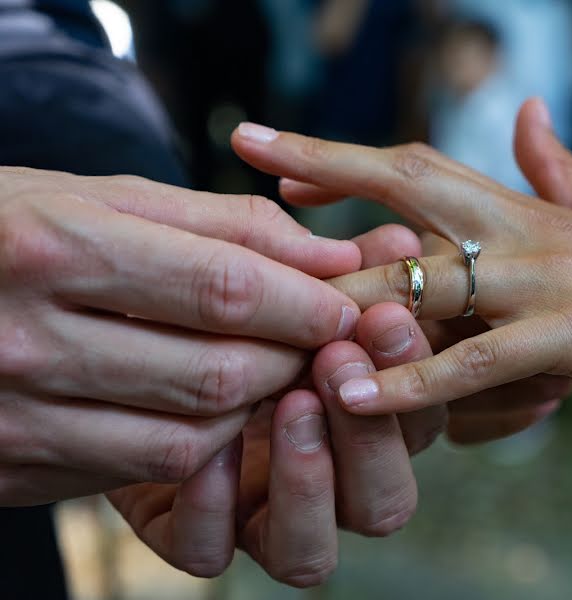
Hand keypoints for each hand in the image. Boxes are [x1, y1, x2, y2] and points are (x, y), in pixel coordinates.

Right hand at [0, 167, 360, 504]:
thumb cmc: (12, 229)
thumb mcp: (102, 197)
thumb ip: (224, 223)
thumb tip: (331, 254)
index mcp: (51, 246)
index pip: (224, 289)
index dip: (305, 302)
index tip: (345, 304)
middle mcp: (27, 340)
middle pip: (218, 374)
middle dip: (293, 360)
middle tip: (321, 341)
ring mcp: (16, 417)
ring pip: (190, 439)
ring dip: (255, 409)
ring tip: (271, 368)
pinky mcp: (17, 468)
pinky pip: (145, 469)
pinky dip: (202, 440)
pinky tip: (210, 402)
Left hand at [107, 224, 438, 584]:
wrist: (106, 328)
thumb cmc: (210, 297)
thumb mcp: (266, 267)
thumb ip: (330, 265)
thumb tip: (401, 243)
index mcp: (356, 417)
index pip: (415, 417)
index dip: (411, 374)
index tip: (385, 317)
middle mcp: (319, 477)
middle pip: (383, 504)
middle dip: (371, 436)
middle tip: (334, 361)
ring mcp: (256, 512)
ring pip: (311, 553)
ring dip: (310, 483)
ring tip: (291, 406)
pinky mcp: (189, 530)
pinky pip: (213, 550)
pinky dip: (214, 505)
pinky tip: (208, 444)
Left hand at [232, 102, 571, 416]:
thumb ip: (555, 168)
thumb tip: (524, 111)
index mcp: (529, 207)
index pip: (421, 164)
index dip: (344, 158)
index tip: (274, 154)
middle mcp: (531, 231)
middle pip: (412, 192)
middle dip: (326, 183)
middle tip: (248, 191)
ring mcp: (554, 281)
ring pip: (433, 281)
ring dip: (354, 301)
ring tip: (284, 323)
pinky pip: (480, 361)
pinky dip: (417, 381)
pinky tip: (361, 395)